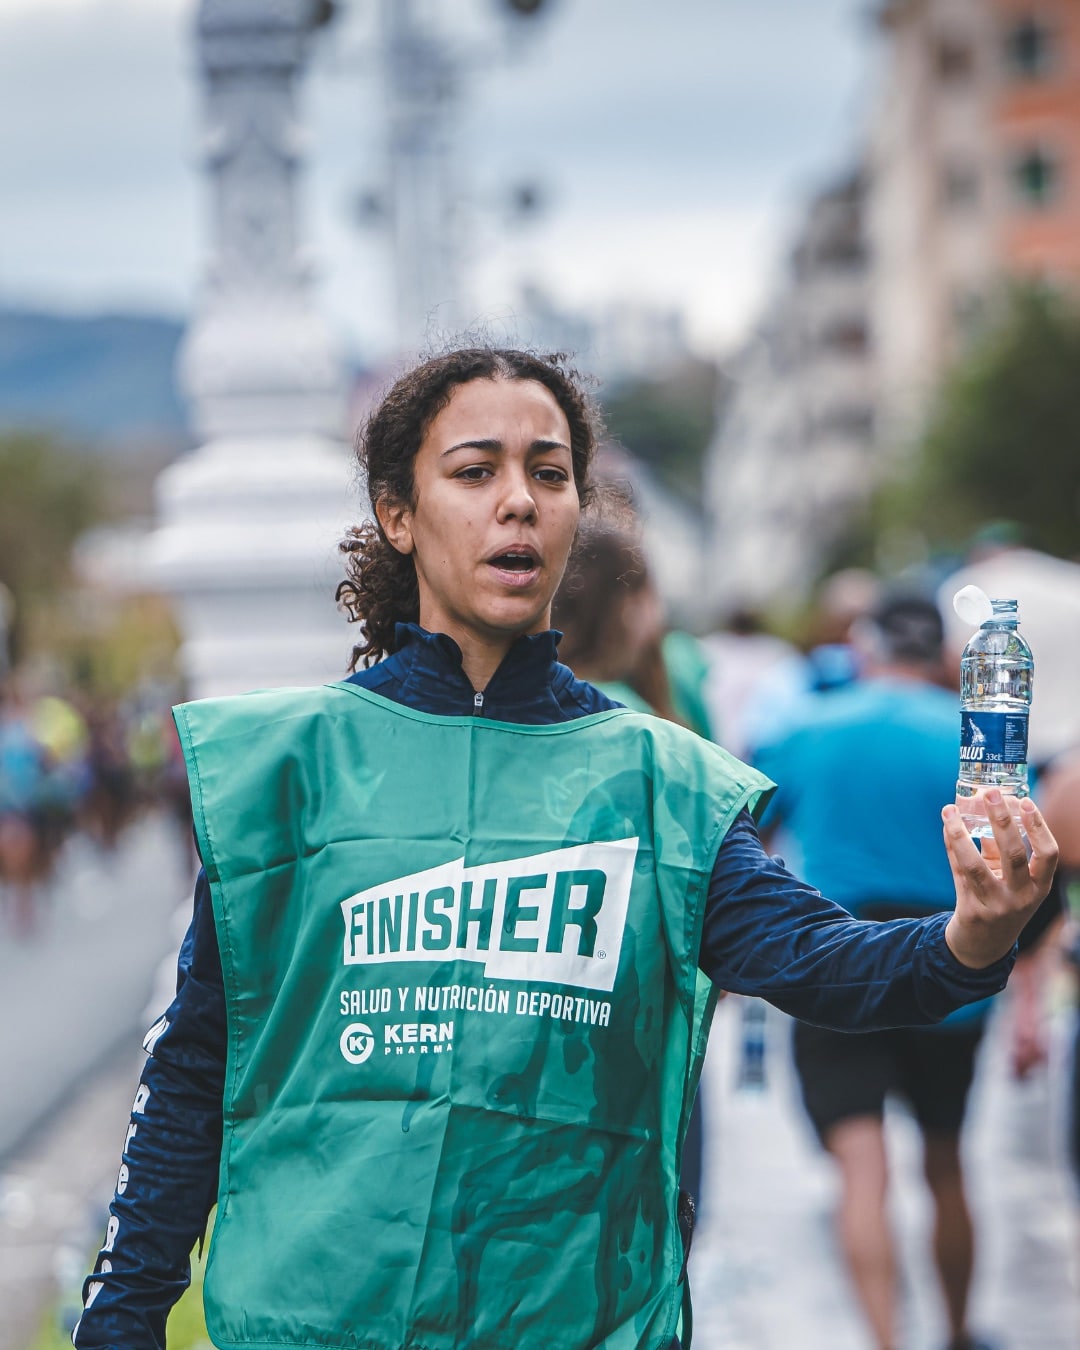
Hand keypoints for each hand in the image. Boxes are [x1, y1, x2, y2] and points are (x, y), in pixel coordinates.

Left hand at [942, 790, 1058, 969]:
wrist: (983, 946)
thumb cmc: (1000, 900)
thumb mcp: (1009, 877)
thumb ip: (997, 846)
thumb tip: (981, 805)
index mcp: (1039, 887)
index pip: (1048, 854)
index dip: (1038, 827)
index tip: (1025, 801)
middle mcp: (1022, 897)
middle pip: (1014, 854)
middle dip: (1002, 821)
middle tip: (990, 793)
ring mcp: (997, 906)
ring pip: (976, 865)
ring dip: (960, 834)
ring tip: (950, 810)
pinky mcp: (972, 911)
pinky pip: (959, 872)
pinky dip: (952, 846)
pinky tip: (947, 825)